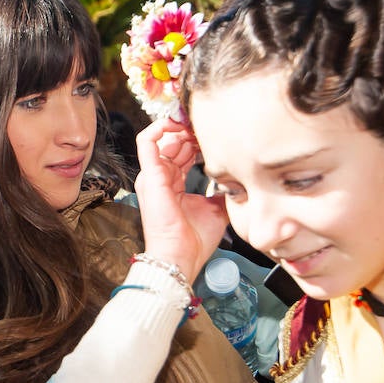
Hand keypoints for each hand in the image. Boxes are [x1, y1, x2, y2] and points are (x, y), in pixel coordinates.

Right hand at [134, 116, 227, 283]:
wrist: (180, 257)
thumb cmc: (194, 241)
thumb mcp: (216, 208)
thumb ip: (222, 190)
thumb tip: (236, 178)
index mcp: (173, 184)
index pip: (182, 153)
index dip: (198, 141)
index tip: (215, 136)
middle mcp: (160, 178)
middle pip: (173, 142)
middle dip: (192, 131)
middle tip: (210, 128)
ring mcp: (153, 176)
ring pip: (163, 138)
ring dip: (181, 128)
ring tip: (199, 128)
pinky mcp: (149, 175)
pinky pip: (147, 141)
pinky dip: (160, 128)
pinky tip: (178, 125)